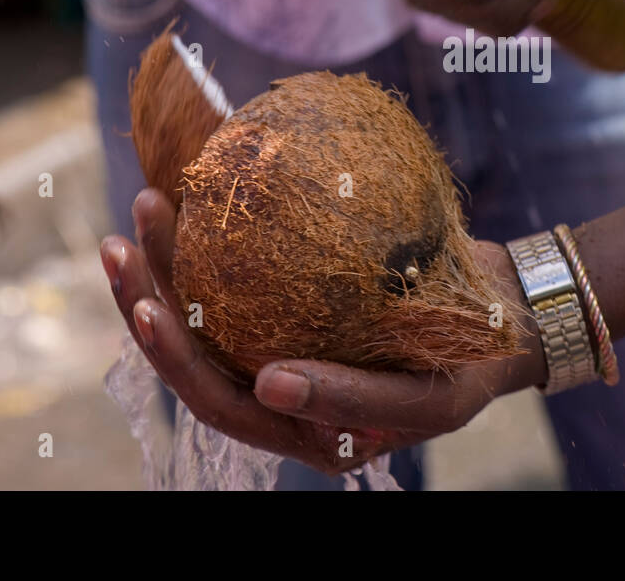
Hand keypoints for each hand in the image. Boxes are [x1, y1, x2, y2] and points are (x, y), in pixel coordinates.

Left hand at [99, 189, 545, 474]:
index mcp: (299, 429)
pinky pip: (238, 272)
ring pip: (206, 310)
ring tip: (146, 204)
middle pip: (194, 355)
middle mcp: (280, 390)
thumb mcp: (425, 398)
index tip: (152, 311)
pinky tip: (193, 194)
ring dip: (166, 262)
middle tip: (121, 245)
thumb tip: (269, 387)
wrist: (504, 311)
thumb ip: (351, 402)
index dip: (177, 362)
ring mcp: (283, 339)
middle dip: (146, 302)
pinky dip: (213, 237)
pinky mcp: (294, 298)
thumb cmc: (470, 365)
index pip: (219, 404)